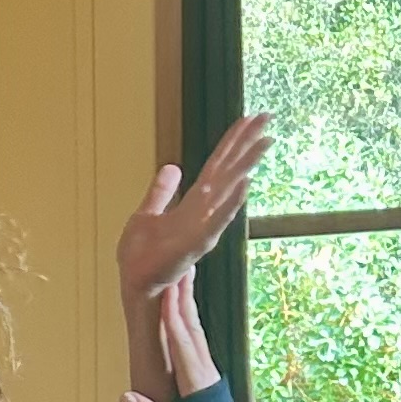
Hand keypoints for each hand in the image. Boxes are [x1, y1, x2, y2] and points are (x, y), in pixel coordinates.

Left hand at [116, 114, 272, 315]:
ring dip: (246, 166)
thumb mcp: (146, 214)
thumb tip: (172, 167)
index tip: (251, 118)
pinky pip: (216, 220)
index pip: (217, 164)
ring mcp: (202, 226)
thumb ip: (161, 192)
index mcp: (193, 202)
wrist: (132, 284)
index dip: (233, 141)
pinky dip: (231, 204)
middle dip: (247, 144)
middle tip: (268, 117)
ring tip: (265, 143)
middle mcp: (203, 211)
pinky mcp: (195, 244)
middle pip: (228, 170)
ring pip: (228, 190)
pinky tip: (245, 185)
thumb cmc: (140, 256)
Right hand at [120, 273, 219, 401]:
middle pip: (191, 327)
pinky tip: (185, 310)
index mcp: (197, 387)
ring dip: (187, 302)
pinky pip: (196, 340)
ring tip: (181, 274)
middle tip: (177, 262)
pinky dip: (189, 320)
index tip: (166, 287)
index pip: (182, 343)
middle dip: (182, 295)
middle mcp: (206, 374)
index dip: (173, 315)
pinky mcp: (208, 378)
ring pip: (196, 330)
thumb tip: (126, 398)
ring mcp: (209, 374)